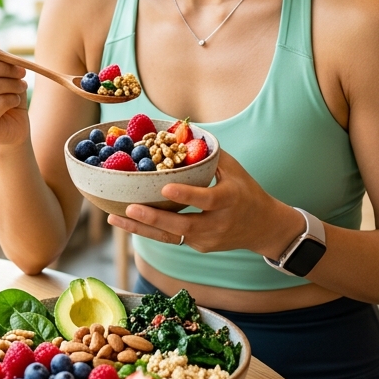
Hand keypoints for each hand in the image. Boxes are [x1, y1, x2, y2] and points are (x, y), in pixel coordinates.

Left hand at [107, 150, 303, 257]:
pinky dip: (150, 230)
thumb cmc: (246, 191)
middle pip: (182, 225)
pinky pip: (172, 238)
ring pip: (170, 236)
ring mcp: (207, 240)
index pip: (206, 199)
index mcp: (229, 199)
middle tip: (128, 208)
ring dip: (141, 228)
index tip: (165, 188)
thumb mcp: (234, 169)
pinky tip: (128, 221)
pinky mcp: (199, 247)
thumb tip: (183, 131)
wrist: (264, 227)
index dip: (186, 194)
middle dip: (153, 218)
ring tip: (115, 218)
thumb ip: (209, 154)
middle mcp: (218, 223)